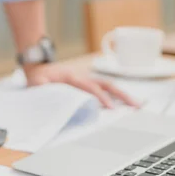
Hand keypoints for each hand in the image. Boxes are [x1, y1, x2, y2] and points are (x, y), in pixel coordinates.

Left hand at [24, 63, 138, 108]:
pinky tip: (126, 104)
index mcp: (72, 77)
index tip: (111, 108)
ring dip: (123, 95)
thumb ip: (42, 86)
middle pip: (106, 84)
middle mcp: (83, 76)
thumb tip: (46, 89)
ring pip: (108, 86)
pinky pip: (104, 88)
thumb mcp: (37, 82)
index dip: (102, 98)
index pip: (91, 88)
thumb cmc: (39, 77)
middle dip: (122, 95)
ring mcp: (87, 79)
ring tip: (137, 105)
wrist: (38, 67)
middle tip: (135, 106)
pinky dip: (116, 95)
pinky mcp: (88, 83)